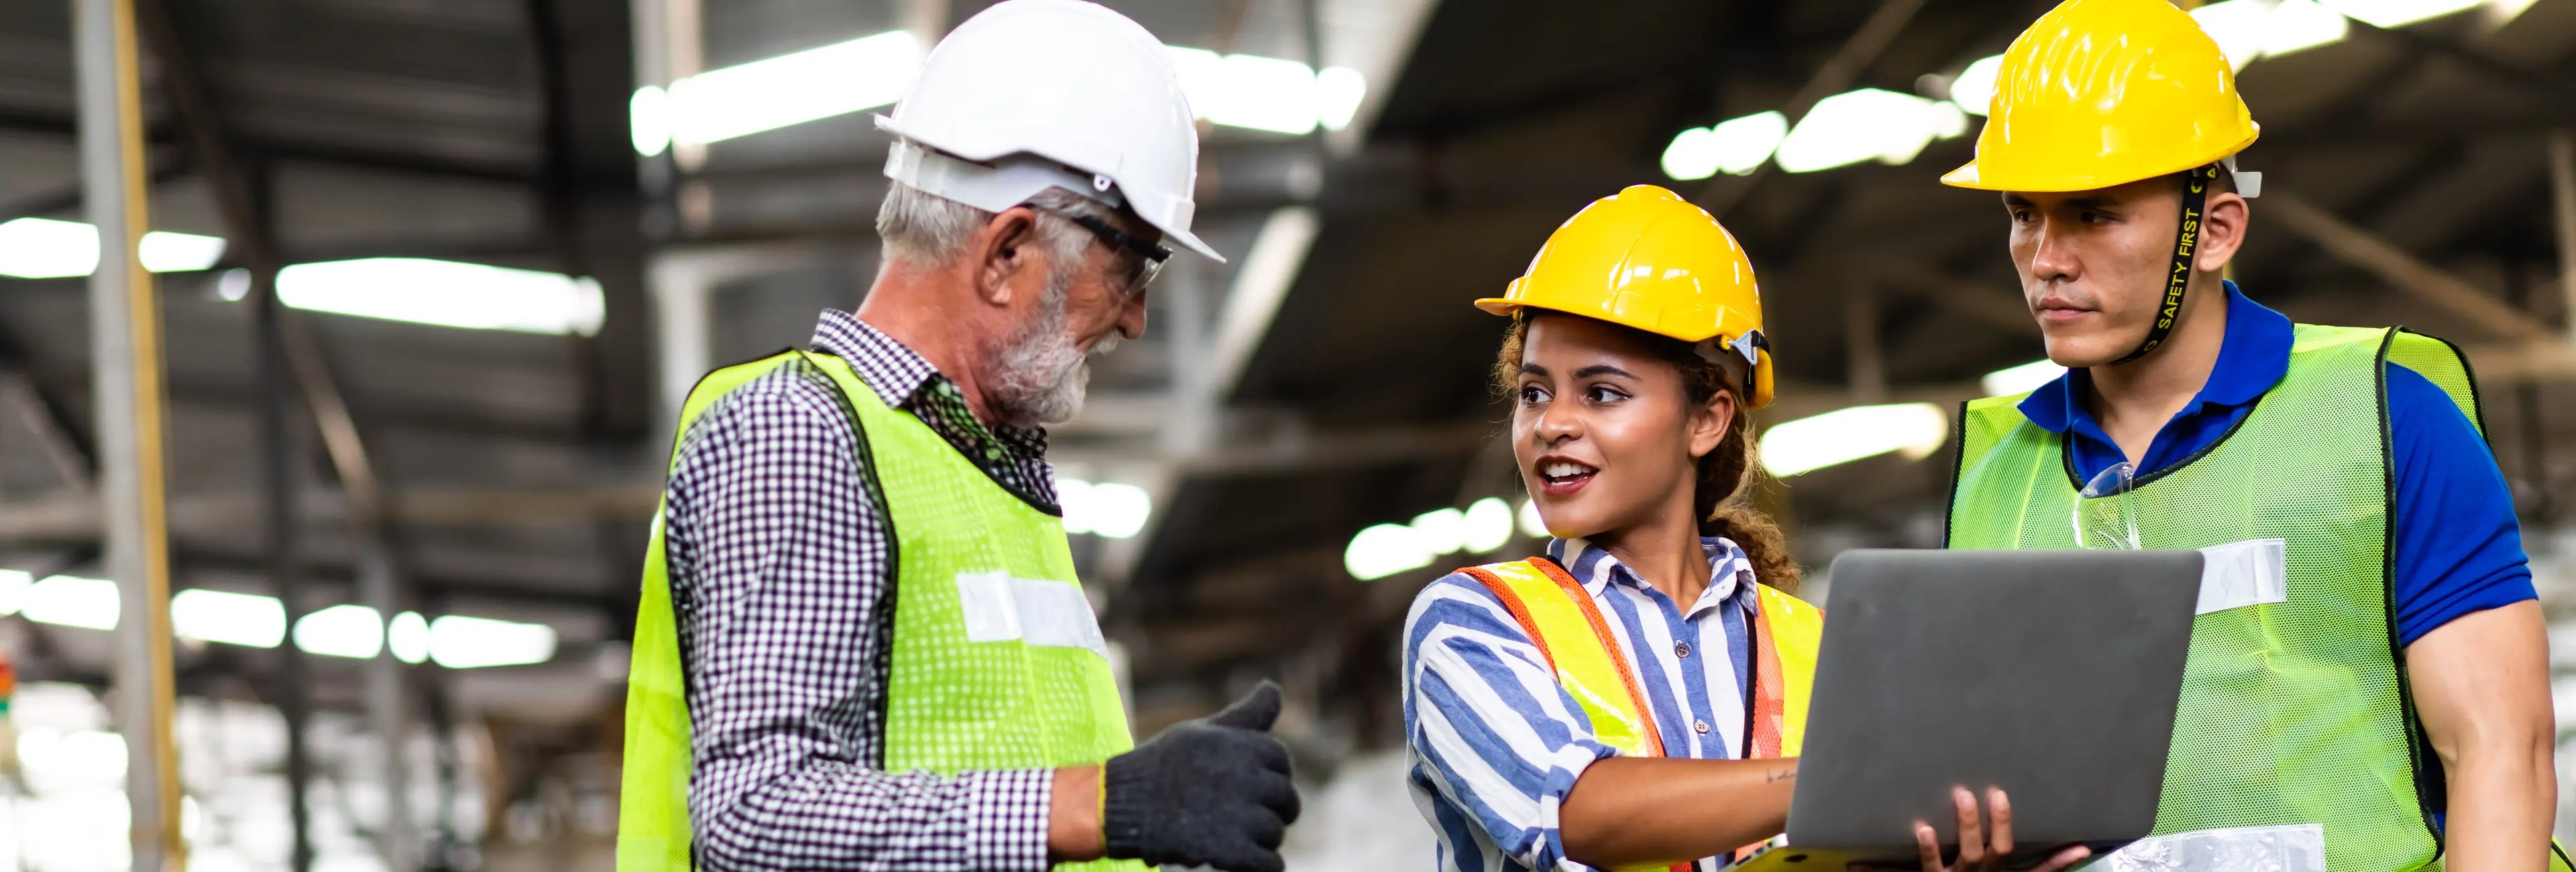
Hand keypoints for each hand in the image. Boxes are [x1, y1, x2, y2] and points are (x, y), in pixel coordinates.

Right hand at [1101, 681, 1301, 871]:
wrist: (1124, 804)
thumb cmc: (1164, 765)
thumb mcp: (1205, 732)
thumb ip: (1246, 715)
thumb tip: (1274, 687)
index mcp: (1245, 745)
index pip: (1280, 761)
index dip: (1268, 774)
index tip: (1249, 785)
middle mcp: (1249, 777)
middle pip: (1286, 799)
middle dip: (1272, 809)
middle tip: (1247, 817)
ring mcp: (1241, 816)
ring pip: (1275, 832)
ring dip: (1260, 839)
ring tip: (1231, 835)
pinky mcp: (1231, 851)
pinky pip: (1270, 863)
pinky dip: (1263, 865)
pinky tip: (1243, 860)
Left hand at [1911, 787, 2088, 871]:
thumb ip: (2046, 865)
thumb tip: (2083, 849)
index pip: (2039, 869)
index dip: (2058, 860)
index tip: (2080, 846)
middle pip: (1998, 852)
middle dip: (2000, 825)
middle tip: (1997, 794)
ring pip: (1969, 854)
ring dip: (1968, 827)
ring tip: (1964, 797)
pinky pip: (1931, 865)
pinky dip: (1930, 848)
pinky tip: (1924, 829)